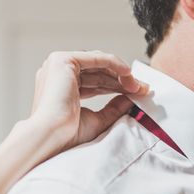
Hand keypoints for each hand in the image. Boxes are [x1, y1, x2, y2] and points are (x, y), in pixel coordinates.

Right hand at [29, 51, 148, 154]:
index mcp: (60, 87)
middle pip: (97, 72)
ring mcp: (58, 65)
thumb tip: (131, 97)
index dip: (115, 86)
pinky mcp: (63, 60)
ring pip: (98, 63)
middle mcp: (57, 74)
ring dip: (120, 74)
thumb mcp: (97, 119)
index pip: (93, 82)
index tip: (136, 93)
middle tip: (142, 89)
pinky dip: (115, 64)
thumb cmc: (66, 134)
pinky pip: (96, 58)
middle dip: (121, 80)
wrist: (51, 135)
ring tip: (138, 86)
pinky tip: (129, 74)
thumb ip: (113, 107)